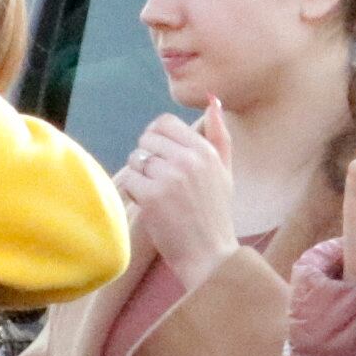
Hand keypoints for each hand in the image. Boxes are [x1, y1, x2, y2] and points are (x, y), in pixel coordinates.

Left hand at [118, 108, 239, 292]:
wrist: (210, 255)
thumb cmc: (215, 214)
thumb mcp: (225, 171)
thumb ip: (220, 135)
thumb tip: (214, 100)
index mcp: (205, 150)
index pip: (164, 122)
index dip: (156, 138)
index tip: (160, 157)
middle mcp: (188, 159)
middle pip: (146, 140)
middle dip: (147, 158)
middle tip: (159, 181)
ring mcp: (169, 177)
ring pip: (136, 159)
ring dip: (140, 176)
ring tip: (157, 195)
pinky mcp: (152, 196)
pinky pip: (130, 181)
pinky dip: (135, 194)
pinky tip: (151, 207)